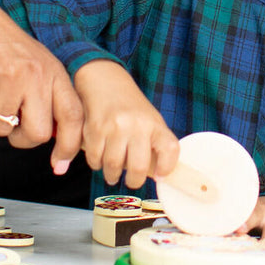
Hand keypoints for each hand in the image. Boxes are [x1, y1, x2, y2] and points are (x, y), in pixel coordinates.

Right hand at [0, 0, 82, 171]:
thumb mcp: (35, 62)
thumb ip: (48, 94)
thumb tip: (55, 137)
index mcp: (53, 70)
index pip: (73, 116)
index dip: (70, 145)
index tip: (60, 165)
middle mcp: (35, 74)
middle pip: (38, 133)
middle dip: (21, 139)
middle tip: (11, 126)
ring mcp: (8, 77)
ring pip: (1, 130)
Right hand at [73, 59, 179, 188]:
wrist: (105, 82)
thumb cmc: (130, 108)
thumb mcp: (149, 121)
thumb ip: (155, 145)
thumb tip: (157, 177)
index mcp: (154, 124)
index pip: (170, 149)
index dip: (167, 168)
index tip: (159, 176)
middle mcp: (137, 125)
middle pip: (138, 167)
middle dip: (133, 182)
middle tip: (131, 182)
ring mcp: (115, 127)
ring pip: (113, 166)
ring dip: (112, 175)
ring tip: (113, 172)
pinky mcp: (95, 128)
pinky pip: (94, 159)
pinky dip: (96, 163)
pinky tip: (100, 158)